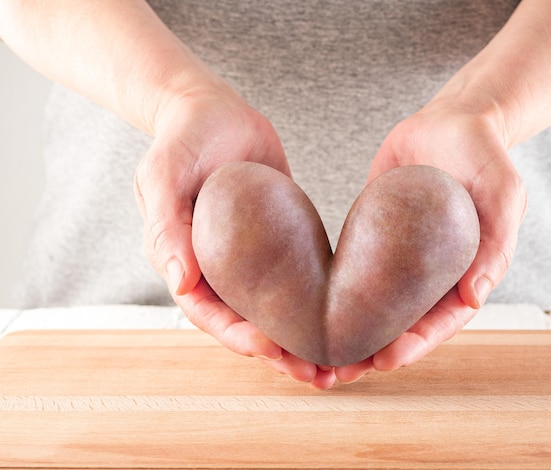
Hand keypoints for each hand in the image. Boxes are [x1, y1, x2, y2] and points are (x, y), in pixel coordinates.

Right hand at [134, 86, 335, 388]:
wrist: (212, 109)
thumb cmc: (183, 137)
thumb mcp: (165, 173)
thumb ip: (166, 224)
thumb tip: (180, 281)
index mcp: (185, 261)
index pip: (209, 314)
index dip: (240, 338)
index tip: (274, 350)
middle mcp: (218, 269)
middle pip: (246, 324)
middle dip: (280, 353)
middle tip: (319, 374)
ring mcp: (248, 258)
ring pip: (275, 311)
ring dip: (304, 340)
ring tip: (342, 362)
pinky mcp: (276, 243)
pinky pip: (296, 281)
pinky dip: (317, 305)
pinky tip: (346, 317)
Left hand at [335, 102, 527, 382]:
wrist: (451, 121)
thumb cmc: (484, 154)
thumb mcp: (502, 191)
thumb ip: (496, 242)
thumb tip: (475, 298)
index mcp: (465, 271)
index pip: (440, 321)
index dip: (413, 345)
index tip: (383, 362)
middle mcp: (430, 272)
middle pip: (401, 322)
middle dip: (372, 350)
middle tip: (338, 371)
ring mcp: (401, 257)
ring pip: (374, 305)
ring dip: (349, 331)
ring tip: (317, 352)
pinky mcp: (376, 237)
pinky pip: (356, 270)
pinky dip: (337, 293)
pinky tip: (310, 307)